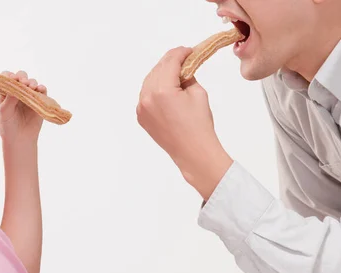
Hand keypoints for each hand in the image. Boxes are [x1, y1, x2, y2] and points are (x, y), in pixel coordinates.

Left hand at [0, 70, 46, 143]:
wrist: (20, 140)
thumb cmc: (8, 127)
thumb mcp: (4, 112)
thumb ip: (9, 99)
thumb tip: (16, 85)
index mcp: (5, 92)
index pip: (6, 78)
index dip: (9, 76)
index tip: (12, 79)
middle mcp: (17, 92)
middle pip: (20, 77)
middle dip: (21, 77)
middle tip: (23, 83)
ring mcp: (28, 96)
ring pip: (31, 82)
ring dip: (32, 82)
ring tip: (32, 87)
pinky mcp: (39, 101)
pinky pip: (42, 91)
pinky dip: (42, 88)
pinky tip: (40, 89)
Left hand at [136, 46, 232, 199]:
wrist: (193, 151)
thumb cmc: (199, 125)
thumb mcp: (198, 92)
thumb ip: (188, 76)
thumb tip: (183, 69)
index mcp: (162, 90)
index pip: (170, 61)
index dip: (181, 53)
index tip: (189, 51)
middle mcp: (147, 98)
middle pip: (157, 69)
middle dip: (171, 63)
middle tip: (184, 60)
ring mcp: (142, 108)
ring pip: (149, 81)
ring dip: (162, 75)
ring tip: (176, 75)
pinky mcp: (141, 117)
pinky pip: (146, 95)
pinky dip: (155, 89)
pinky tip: (167, 90)